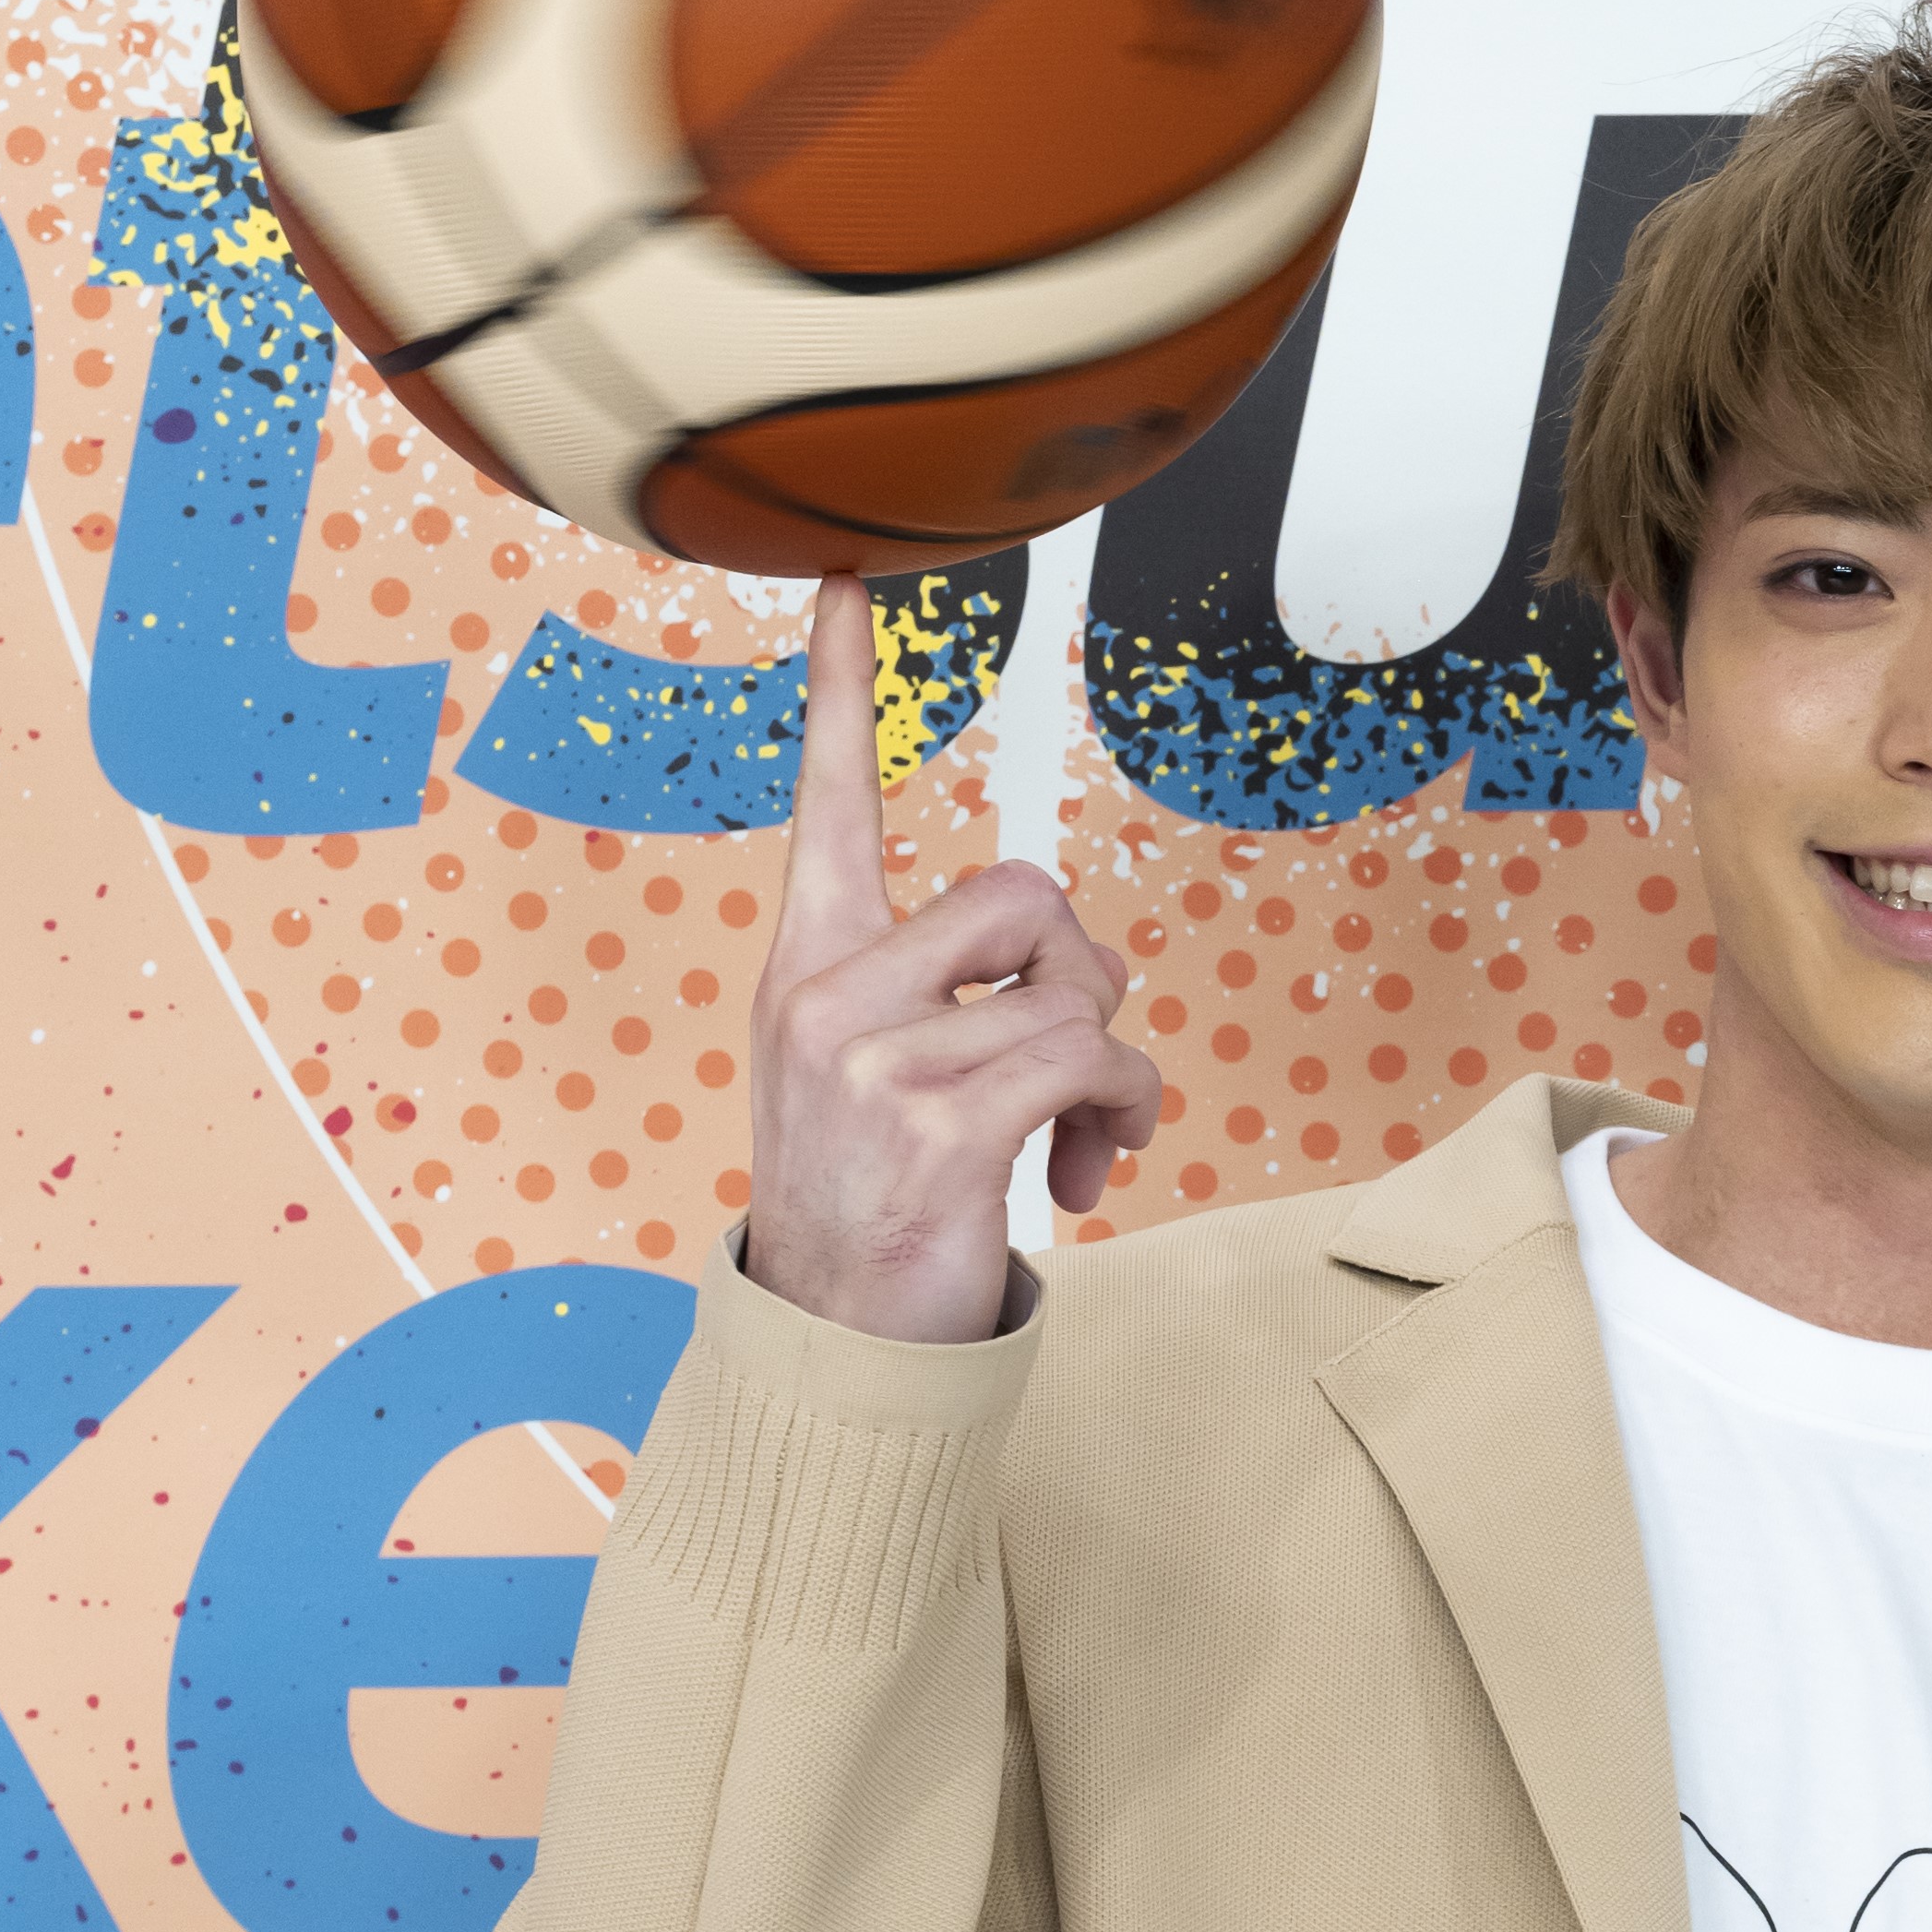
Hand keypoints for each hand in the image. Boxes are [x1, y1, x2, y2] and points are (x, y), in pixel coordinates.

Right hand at [742, 579, 1160, 1342]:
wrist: (835, 1349)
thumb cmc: (879, 1205)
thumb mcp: (883, 1074)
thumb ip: (947, 993)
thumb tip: (1067, 969)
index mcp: (810, 964)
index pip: (827, 802)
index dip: (845, 692)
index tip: (844, 582)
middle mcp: (829, 993)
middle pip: (1024, 893)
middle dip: (1080, 976)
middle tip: (1068, 1062)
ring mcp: (879, 1058)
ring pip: (1075, 990)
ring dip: (1111, 1070)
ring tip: (1076, 1141)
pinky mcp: (943, 1126)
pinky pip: (1093, 1064)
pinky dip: (1121, 1116)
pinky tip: (1080, 1175)